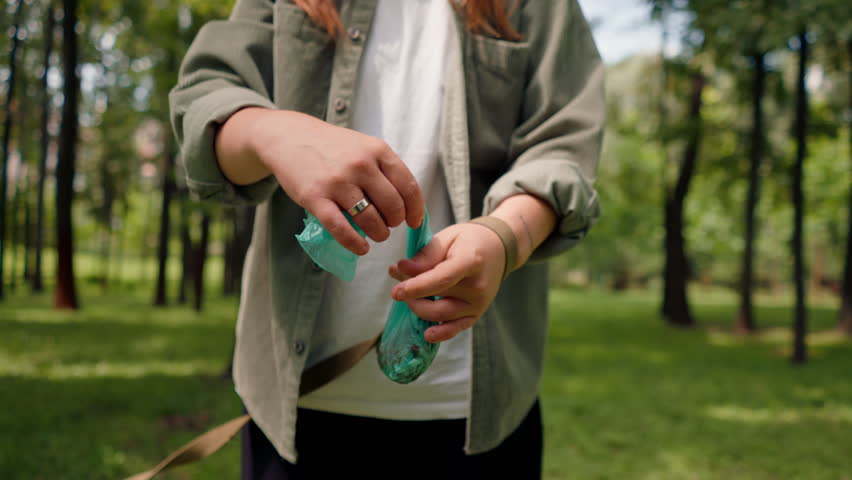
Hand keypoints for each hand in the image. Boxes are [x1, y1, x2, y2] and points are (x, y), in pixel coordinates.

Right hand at [246, 109, 424, 254]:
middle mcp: (360, 165)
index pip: (408, 187)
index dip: (415, 210)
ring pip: (370, 220)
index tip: (413, 221)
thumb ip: (385, 169)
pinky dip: (355, 244)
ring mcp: (337, 182)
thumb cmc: (332, 146)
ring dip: (378, 234)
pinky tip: (361, 248)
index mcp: (378, 150)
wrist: (289, 136)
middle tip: (388, 225)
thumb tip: (408, 205)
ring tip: (376, 234)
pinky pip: (341, 229)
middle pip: (393, 207)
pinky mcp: (315, 198)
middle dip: (395, 223)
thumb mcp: (364, 146)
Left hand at [388, 223, 505, 342]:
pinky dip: (440, 333)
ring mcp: (478, 304)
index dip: (416, 287)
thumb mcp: (447, 237)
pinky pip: (455, 329)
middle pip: (436, 299)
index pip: (441, 280)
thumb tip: (400, 270)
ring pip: (439, 315)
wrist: (498, 250)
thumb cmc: (468, 241)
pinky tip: (427, 334)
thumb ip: (425, 255)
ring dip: (417, 307)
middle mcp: (477, 287)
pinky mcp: (476, 314)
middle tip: (398, 277)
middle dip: (411, 293)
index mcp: (471, 262)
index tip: (395, 292)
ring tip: (408, 293)